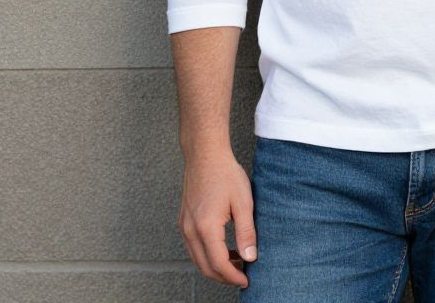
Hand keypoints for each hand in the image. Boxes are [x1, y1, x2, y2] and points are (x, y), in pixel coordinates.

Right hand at [178, 150, 257, 286]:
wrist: (205, 154)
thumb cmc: (225, 173)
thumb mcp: (243, 203)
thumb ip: (246, 232)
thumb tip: (250, 257)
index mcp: (206, 227)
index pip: (218, 264)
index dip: (233, 276)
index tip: (247, 280)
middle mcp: (191, 230)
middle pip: (205, 267)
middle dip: (224, 276)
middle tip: (242, 275)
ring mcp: (184, 226)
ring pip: (197, 259)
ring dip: (215, 266)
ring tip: (236, 261)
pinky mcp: (184, 220)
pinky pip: (193, 247)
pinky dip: (207, 254)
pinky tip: (223, 248)